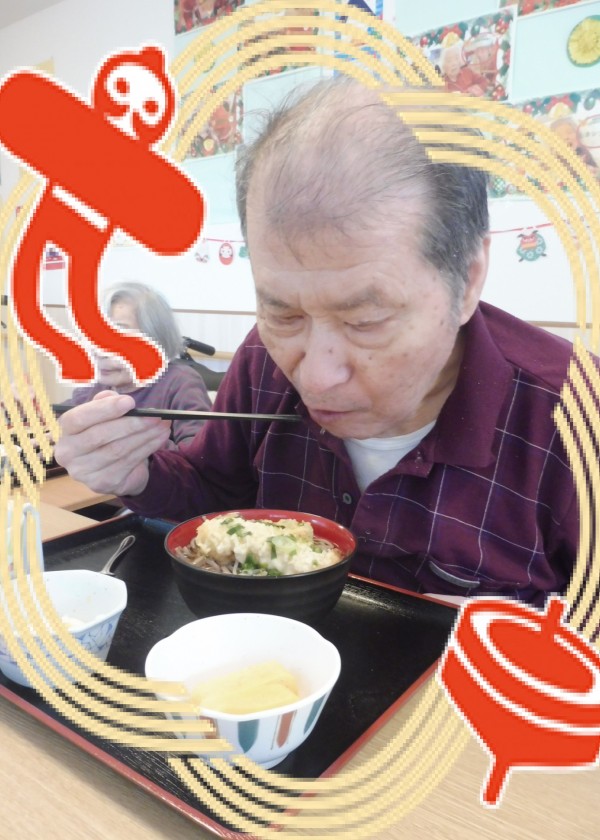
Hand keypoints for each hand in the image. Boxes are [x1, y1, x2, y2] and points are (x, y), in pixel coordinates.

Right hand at [53, 391, 171, 496]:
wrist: (113, 468)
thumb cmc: (106, 435)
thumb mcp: (102, 415)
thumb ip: (104, 402)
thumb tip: (113, 396)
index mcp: (63, 431)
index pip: (78, 418)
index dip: (104, 409)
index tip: (130, 402)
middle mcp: (67, 453)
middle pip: (100, 436)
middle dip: (132, 424)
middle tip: (155, 415)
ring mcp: (83, 471)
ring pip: (117, 450)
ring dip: (145, 436)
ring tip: (162, 425)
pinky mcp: (101, 483)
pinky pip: (128, 462)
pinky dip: (148, 448)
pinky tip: (160, 438)